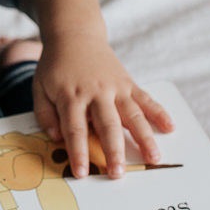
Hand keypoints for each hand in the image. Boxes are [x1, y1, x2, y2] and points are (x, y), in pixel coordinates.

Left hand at [31, 32, 174, 178]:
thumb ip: (44, 114)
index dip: (78, 153)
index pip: (74, 129)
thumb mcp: (39, 87)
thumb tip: (56, 138)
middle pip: (107, 125)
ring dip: (144, 137)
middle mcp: (96, 92)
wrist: (75, 35)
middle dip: (113, 151)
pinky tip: (170, 127)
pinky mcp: (128, 83)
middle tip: (118, 174)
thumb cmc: (55, 66)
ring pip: (132, 114)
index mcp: (71, 96)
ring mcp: (115, 87)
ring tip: (153, 159)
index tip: (82, 173)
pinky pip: (146, 99)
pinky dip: (159, 113)